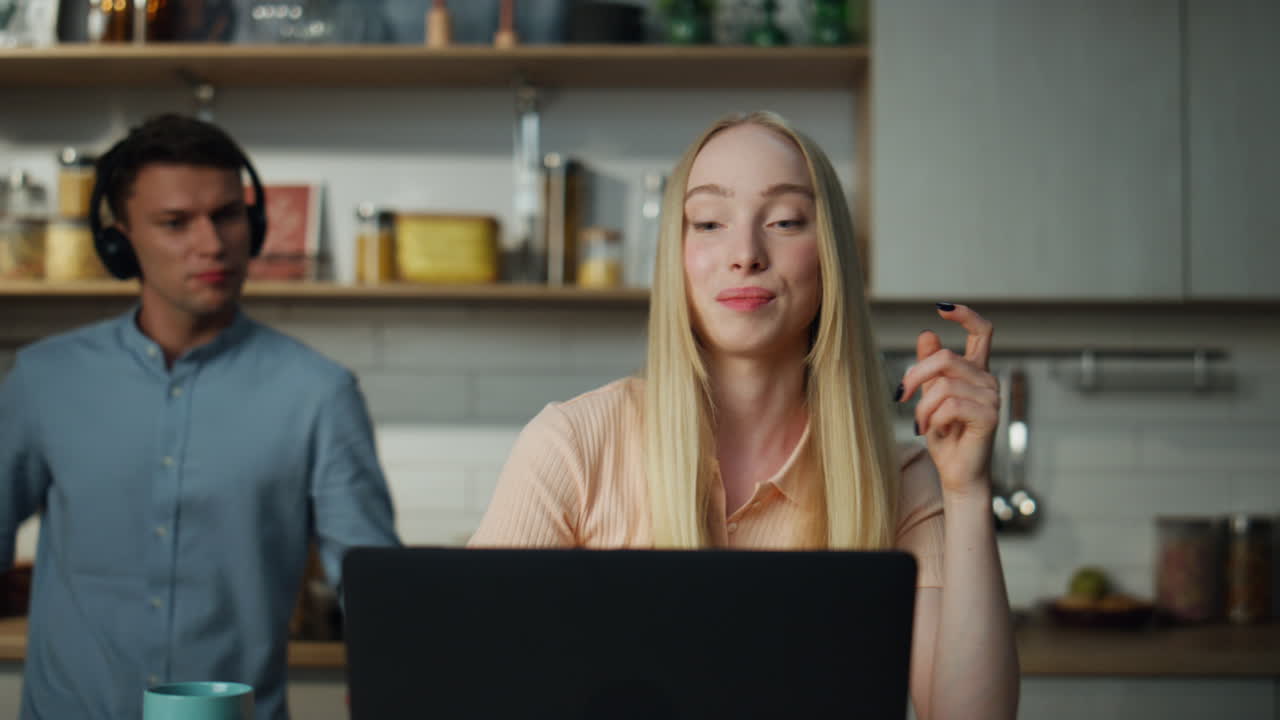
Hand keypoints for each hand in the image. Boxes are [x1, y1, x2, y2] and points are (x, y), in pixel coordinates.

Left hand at [897, 304, 998, 496]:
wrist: (957, 473)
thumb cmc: (945, 437)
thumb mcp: (931, 397)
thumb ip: (930, 368)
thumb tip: (926, 333)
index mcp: (976, 372)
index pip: (982, 332)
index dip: (965, 315)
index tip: (941, 308)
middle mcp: (988, 380)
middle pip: (945, 357)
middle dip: (915, 376)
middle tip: (900, 397)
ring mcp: (992, 397)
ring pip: (943, 384)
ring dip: (923, 407)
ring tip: (921, 425)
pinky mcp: (990, 415)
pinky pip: (949, 404)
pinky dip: (933, 418)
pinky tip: (935, 431)